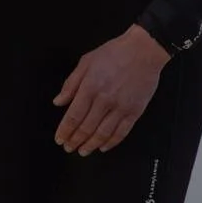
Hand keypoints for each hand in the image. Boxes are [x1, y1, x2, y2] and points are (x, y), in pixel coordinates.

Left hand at [52, 24, 169, 155]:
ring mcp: (120, 108)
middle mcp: (104, 100)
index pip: (73, 116)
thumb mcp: (86, 62)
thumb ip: (71, 83)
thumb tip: (58, 101)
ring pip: (103, 133)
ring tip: (83, 151)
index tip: (59, 139)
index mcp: (90, 87)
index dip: (65, 130)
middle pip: (86, 127)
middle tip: (68, 147)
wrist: (143, 51)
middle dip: (75, 140)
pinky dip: (111, 142)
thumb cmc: (114, 53)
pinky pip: (121, 132)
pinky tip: (103, 146)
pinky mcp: (134, 112)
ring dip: (91, 145)